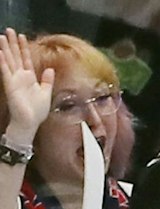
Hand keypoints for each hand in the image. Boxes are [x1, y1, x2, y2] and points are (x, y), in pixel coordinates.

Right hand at [0, 27, 54, 143]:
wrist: (30, 122)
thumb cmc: (37, 111)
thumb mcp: (46, 93)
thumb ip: (47, 81)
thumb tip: (50, 69)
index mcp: (30, 78)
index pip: (26, 58)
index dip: (24, 47)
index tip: (22, 36)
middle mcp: (20, 77)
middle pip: (16, 56)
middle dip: (12, 43)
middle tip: (9, 30)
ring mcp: (14, 80)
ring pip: (9, 60)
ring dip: (5, 48)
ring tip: (1, 36)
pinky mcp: (10, 85)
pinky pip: (5, 71)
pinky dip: (2, 62)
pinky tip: (0, 53)